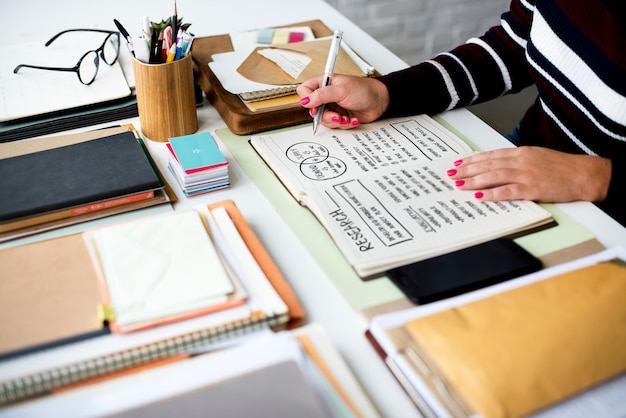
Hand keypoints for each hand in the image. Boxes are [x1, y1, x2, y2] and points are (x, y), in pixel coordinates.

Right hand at [297, 74, 389, 128]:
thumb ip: (321, 95)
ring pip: (324, 120)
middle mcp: (326, 96)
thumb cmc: (364, 90)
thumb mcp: (341, 90)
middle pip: (313, 109)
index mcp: (324, 84)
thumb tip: (304, 101)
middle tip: (336, 115)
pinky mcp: (340, 116)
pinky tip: (352, 119)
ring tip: (345, 118)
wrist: (380, 101)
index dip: (307, 99)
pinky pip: (334, 125)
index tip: (316, 106)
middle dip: (325, 115)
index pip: (305, 90)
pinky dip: (344, 124)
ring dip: (336, 121)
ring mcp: (333, 107)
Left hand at [447, 146, 611, 202]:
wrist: (584, 174)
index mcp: (521, 152)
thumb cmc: (562, 167)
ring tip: (459, 184)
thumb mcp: (537, 157)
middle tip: (451, 174)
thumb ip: (517, 160)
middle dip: (467, 169)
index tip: (458, 163)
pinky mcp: (532, 188)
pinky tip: (479, 196)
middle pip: (488, 164)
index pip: (491, 155)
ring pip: (494, 176)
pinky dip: (492, 193)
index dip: (472, 160)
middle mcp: (521, 161)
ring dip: (474, 181)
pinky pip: (508, 191)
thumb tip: (498, 166)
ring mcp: (526, 174)